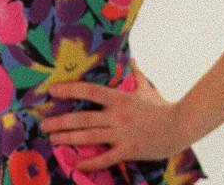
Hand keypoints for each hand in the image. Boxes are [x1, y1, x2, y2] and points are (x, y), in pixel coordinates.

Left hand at [40, 64, 185, 170]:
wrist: (180, 126)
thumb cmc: (162, 107)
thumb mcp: (148, 88)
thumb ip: (136, 74)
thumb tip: (131, 59)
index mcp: (120, 98)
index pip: (90, 91)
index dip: (70, 90)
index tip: (52, 90)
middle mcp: (117, 115)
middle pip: (83, 118)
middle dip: (61, 120)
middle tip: (43, 123)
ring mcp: (122, 134)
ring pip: (89, 136)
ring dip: (68, 138)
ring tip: (52, 138)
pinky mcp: (128, 150)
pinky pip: (105, 158)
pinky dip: (90, 163)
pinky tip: (77, 165)